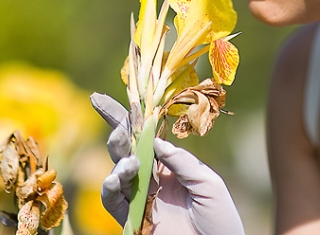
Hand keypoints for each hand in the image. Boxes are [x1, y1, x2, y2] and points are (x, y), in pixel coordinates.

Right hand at [90, 93, 244, 234]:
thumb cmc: (219, 220)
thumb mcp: (208, 185)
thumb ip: (182, 162)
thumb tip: (155, 140)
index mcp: (169, 163)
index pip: (143, 135)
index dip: (124, 117)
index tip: (99, 99)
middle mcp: (150, 177)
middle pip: (124, 148)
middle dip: (118, 134)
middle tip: (122, 130)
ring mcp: (140, 198)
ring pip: (116, 171)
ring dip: (119, 163)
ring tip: (131, 166)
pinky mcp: (132, 219)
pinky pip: (113, 200)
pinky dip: (110, 187)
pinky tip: (115, 180)